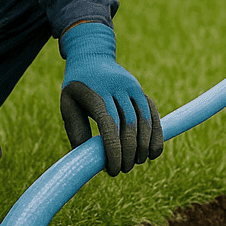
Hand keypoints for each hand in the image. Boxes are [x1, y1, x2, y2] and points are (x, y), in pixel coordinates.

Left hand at [58, 23, 163, 175]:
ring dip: (144, 146)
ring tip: (138, 163)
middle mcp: (117, 88)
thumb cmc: (76, 85)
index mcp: (96, 92)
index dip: (114, 149)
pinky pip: (153, 113)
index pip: (109, 124)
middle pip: (129, 124)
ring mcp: (132, 87)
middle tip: (124, 169)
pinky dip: (157, 134)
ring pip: (144, 119)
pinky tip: (154, 152)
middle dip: (130, 151)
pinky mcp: (140, 90)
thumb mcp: (67, 104)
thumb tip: (88, 158)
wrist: (91, 55)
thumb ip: (76, 129)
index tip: (113, 169)